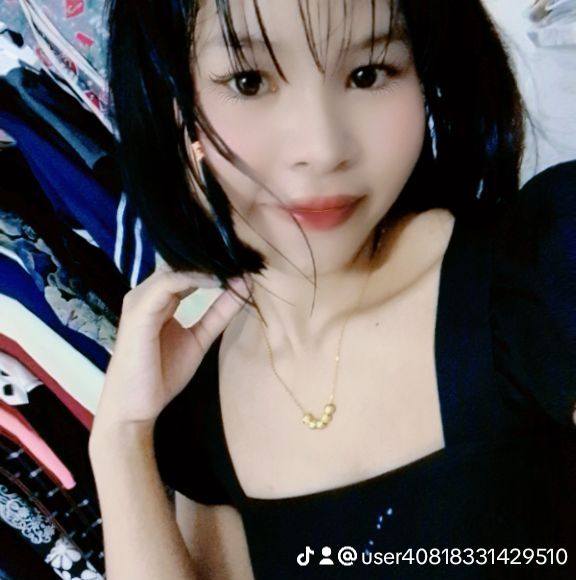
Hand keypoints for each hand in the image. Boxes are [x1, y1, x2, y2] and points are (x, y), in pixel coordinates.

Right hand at [91, 267, 251, 432]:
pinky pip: (167, 284)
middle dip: (212, 256)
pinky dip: (193, 278)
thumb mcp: (200, 338)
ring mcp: (141, 299)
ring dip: (205, 264)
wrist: (135, 406)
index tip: (244, 259)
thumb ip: (219, 313)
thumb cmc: (161, 373)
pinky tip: (217, 279)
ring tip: (234, 262)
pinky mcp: (139, 311)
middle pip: (180, 262)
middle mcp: (148, 292)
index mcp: (159, 297)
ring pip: (174, 268)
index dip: (214, 262)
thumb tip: (242, 287)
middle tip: (243, 253)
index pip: (187, 268)